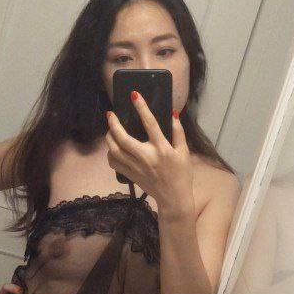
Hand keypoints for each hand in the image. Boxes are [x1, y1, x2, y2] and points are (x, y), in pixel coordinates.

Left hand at [105, 91, 194, 215]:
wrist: (174, 198)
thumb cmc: (181, 174)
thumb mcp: (184, 152)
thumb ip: (178, 132)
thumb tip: (173, 114)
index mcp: (162, 149)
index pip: (150, 124)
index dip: (141, 107)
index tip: (134, 95)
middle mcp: (146, 157)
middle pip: (123, 138)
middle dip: (113, 124)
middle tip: (110, 114)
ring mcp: (137, 167)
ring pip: (115, 150)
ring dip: (109, 138)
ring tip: (110, 129)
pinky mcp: (131, 175)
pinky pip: (114, 163)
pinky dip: (110, 154)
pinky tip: (112, 148)